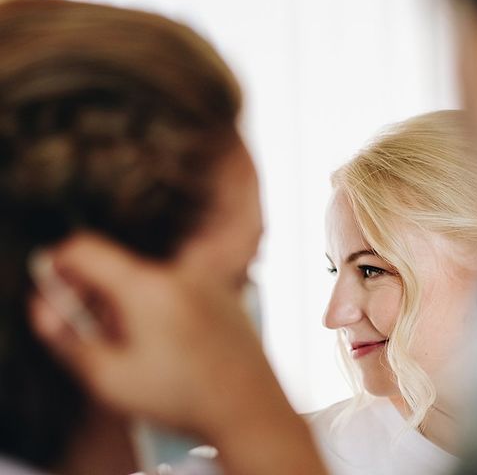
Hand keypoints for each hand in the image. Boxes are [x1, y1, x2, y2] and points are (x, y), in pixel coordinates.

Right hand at [28, 232, 326, 473]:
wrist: (246, 407)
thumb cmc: (184, 396)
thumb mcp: (108, 377)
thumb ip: (66, 336)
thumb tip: (50, 307)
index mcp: (146, 285)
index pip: (84, 248)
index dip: (59, 266)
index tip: (56, 290)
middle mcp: (179, 272)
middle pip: (118, 268)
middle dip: (96, 297)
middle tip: (98, 334)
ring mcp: (205, 281)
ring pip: (148, 282)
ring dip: (131, 306)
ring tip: (142, 348)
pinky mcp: (222, 294)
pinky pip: (178, 290)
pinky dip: (162, 308)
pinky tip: (171, 345)